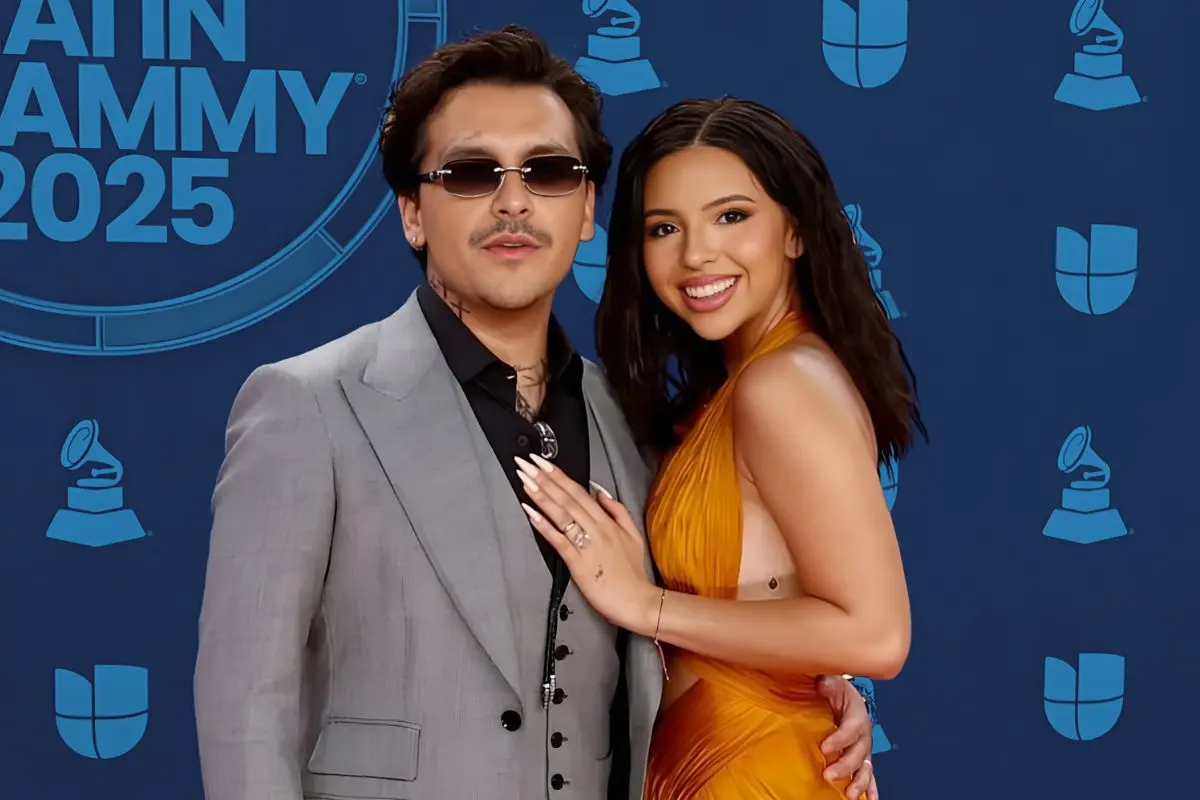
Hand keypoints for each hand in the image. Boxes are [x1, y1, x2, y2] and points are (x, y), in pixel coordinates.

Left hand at [514, 454, 659, 633]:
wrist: (637, 601)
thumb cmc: (632, 573)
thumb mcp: (633, 535)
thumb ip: (618, 511)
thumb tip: (601, 492)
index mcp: (607, 521)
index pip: (579, 492)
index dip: (559, 475)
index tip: (542, 461)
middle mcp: (596, 528)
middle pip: (567, 498)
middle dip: (544, 478)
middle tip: (526, 463)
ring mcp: (587, 544)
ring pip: (561, 514)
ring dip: (541, 495)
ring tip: (525, 480)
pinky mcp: (578, 563)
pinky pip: (559, 540)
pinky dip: (544, 525)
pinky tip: (530, 512)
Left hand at [817, 675, 878, 799]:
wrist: (838, 696)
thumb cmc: (833, 690)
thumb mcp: (830, 680)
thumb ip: (827, 682)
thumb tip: (823, 682)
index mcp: (856, 712)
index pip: (852, 726)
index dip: (840, 738)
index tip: (825, 747)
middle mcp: (863, 732)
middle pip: (859, 751)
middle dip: (846, 765)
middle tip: (829, 774)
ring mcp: (862, 748)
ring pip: (865, 767)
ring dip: (859, 781)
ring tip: (850, 794)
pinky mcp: (860, 759)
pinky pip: (868, 775)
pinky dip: (869, 788)